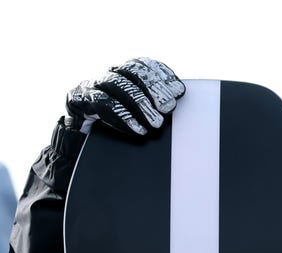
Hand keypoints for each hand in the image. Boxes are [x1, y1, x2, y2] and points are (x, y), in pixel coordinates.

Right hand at [65, 57, 185, 134]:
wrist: (83, 136)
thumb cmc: (118, 122)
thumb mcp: (140, 111)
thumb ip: (157, 102)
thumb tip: (178, 96)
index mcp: (125, 72)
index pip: (145, 63)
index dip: (162, 75)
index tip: (179, 91)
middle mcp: (110, 73)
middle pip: (132, 70)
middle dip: (153, 88)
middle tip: (168, 108)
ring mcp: (93, 84)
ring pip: (117, 84)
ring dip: (140, 104)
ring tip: (156, 123)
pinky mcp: (79, 99)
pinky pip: (102, 103)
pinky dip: (122, 116)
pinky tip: (137, 129)